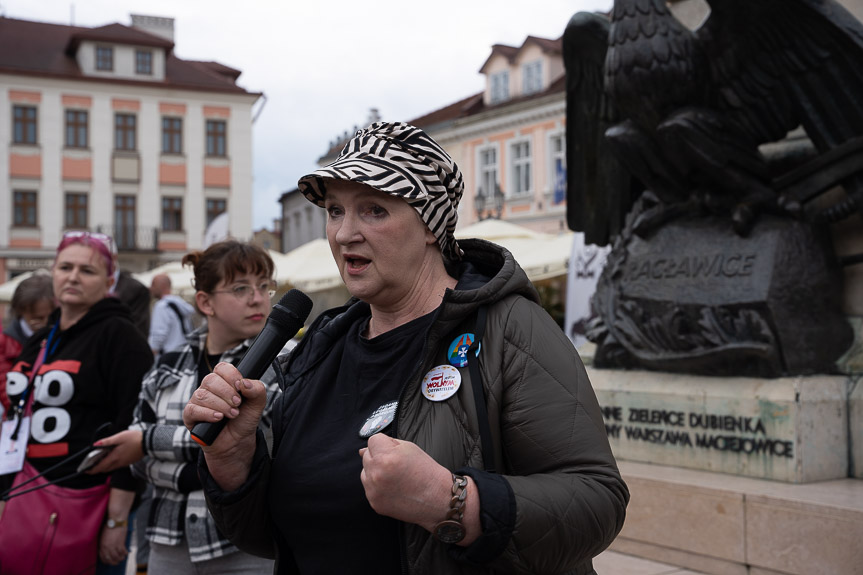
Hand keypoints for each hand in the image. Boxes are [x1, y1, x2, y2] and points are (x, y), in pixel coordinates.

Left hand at [87, 430, 143, 473]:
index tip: (85, 470)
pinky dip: (110, 464)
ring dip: (103, 466)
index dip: (91, 470)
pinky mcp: (127, 462)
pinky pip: (116, 466)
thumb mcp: (119, 437)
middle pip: (104, 469)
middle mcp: (118, 463)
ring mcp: (123, 464)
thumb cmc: (134, 438)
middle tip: (91, 465)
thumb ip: (107, 441)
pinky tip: (111, 457)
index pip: (99, 467)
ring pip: (110, 468)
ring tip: (99, 460)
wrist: (148, 442)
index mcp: (114, 457)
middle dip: (96, 469)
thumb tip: (95, 444)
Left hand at [99, 522, 128, 564]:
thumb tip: (105, 547)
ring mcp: (114, 546)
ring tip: (122, 558)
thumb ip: (103, 543)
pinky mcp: (120, 543)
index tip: (109, 561)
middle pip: (110, 559)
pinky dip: (125, 553)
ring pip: (117, 557)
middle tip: (116, 562)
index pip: (103, 557)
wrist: (116, 520)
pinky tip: (126, 553)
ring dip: (120, 559)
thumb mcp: (102, 536)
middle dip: (114, 562)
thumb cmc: (109, 526)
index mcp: (102, 545)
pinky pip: (122, 552)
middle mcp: (107, 547)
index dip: (106, 561)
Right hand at [182, 362, 266, 490]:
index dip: (231, 376)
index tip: (240, 388)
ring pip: (202, 395)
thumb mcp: (257, 404)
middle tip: (238, 404)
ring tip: (232, 414)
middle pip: (211, 380)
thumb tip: (245, 383)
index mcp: (223, 381)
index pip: (221, 368)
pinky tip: (218, 418)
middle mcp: (208, 388)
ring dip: (221, 405)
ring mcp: (197, 401)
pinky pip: (193, 409)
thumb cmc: (244, 419)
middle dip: (227, 393)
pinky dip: (207, 414)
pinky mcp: (190, 416)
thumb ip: (257, 390)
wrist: (237, 442)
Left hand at [358, 434, 454, 529]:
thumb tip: (362, 450)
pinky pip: (369, 488)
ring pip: (365, 472)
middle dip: (379, 457)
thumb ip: (385, 444)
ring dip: (376, 472)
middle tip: (397, 465)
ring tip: (395, 478)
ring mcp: (374, 490)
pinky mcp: (374, 502)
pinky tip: (394, 488)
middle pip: (367, 456)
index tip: (395, 452)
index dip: (385, 444)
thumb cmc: (426, 471)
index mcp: (386, 457)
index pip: (372, 441)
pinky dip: (378, 486)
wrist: (437, 498)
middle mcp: (377, 474)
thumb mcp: (409, 448)